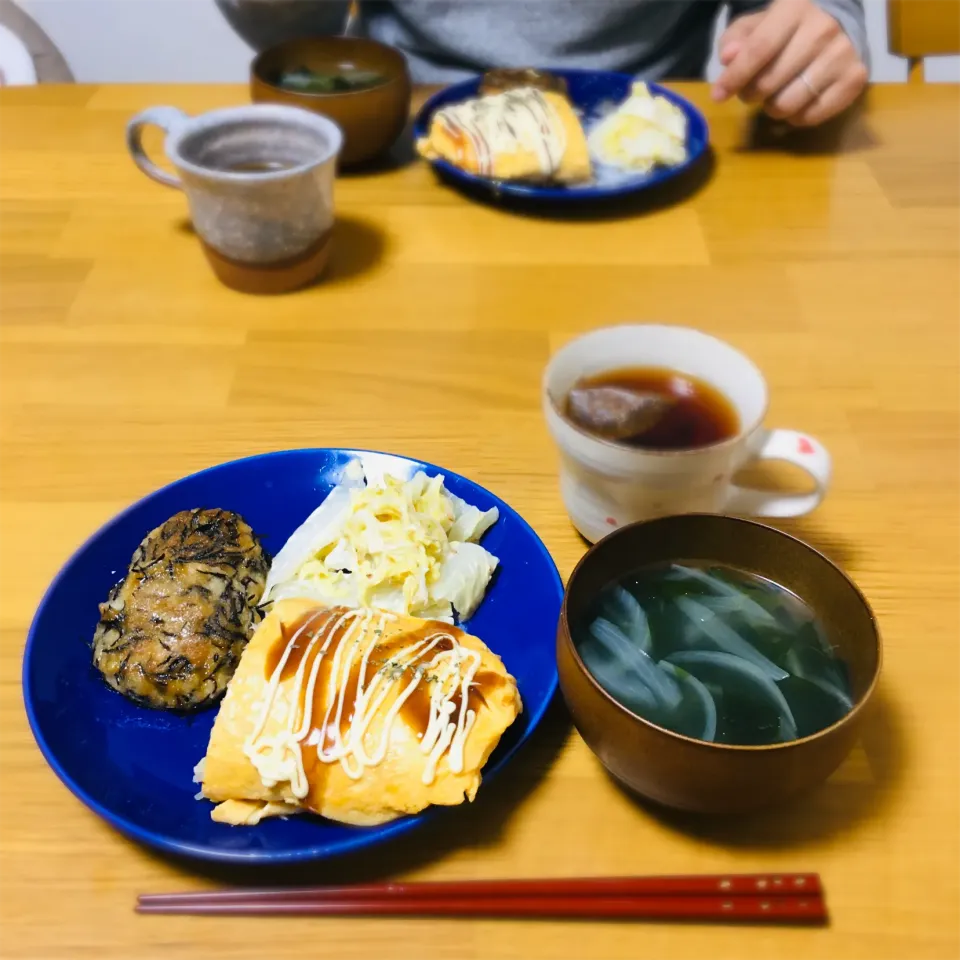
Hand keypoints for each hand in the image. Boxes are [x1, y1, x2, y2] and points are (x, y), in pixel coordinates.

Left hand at [712, 0, 867, 126]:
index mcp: (795, 8)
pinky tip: (797, 102)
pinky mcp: (855, 78)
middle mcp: (823, 29)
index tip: (718, 95)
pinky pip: (812, 116)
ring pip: (788, 104)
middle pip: (770, 82)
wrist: (839, 22)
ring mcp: (843, 54)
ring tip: (776, 94)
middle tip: (752, 91)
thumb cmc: (788, 27)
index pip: (760, 49)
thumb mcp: (758, 24)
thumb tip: (729, 58)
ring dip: (772, 108)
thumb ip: (737, 39)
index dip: (735, 77)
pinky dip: (796, 118)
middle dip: (751, 94)